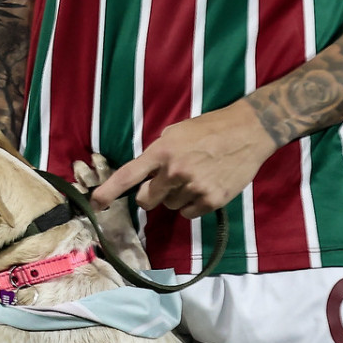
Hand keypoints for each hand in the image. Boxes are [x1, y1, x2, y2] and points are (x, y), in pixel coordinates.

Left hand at [90, 103, 277, 218]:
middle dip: (149, 195)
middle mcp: (174, 172)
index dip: (108, 192)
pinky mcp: (213, 200)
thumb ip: (157, 154)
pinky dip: (193, 205)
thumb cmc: (208, 129)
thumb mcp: (175, 133)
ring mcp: (194, 188)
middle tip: (164, 182)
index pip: (127, 175)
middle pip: (146, 200)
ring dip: (175, 197)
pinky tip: (204, 187)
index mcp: (161, 152)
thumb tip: (144, 174)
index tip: (95, 204)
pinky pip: (189, 214)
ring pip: (169, 206)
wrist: (247, 132)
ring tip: (193, 177)